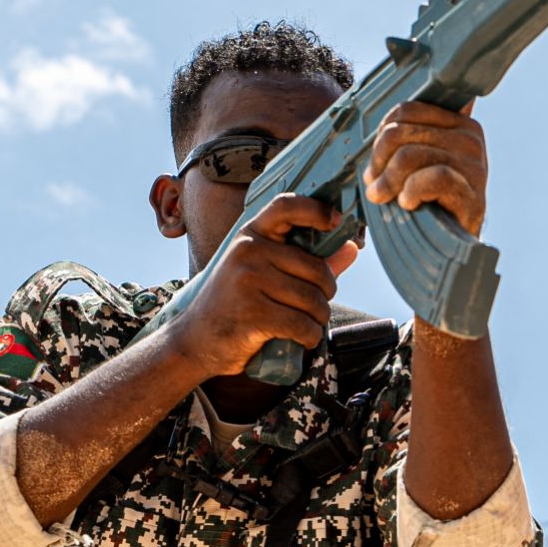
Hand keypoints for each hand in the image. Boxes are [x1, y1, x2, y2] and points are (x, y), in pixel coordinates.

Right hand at [167, 194, 359, 379]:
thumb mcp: (265, 273)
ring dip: (319, 319)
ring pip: (312, 299)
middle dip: (326, 293)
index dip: (316, 210)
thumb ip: (309, 261)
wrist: (195, 340)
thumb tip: (353, 247)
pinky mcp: (251, 312)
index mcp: (251, 235)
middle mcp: (249, 251)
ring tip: (308, 324)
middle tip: (316, 306)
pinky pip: (301, 325)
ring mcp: (248, 280)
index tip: (336, 221)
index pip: (286, 206)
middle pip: (316, 269)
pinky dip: (310, 337)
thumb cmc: (237, 303)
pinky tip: (303, 339)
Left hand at [362, 101, 488, 235]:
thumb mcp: (415, 164)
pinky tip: (409, 204)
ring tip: (383, 197)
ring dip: (388, 181)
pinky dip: (412, 191)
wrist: (447, 249)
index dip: (381, 136)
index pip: (407, 110)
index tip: (377, 164)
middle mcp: (470, 138)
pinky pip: (433, 178)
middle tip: (375, 185)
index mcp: (457, 123)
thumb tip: (380, 126)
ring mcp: (475, 166)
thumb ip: (405, 139)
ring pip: (410, 155)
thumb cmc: (426, 204)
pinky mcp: (474, 195)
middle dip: (379, 162)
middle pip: (401, 131)